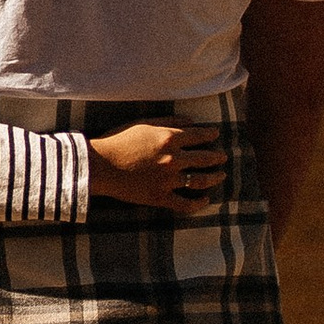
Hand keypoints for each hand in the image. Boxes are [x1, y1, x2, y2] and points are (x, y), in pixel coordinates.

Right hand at [86, 121, 227, 209]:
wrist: (100, 165)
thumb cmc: (118, 141)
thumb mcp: (143, 124)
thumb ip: (168, 121)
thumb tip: (191, 120)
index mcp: (169, 138)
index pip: (198, 135)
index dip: (210, 135)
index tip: (216, 134)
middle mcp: (173, 159)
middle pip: (204, 159)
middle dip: (217, 157)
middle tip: (223, 157)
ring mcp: (169, 180)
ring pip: (200, 181)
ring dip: (214, 178)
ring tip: (221, 176)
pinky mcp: (161, 197)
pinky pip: (185, 203)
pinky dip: (198, 203)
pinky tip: (206, 200)